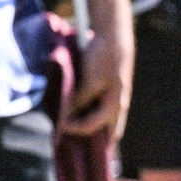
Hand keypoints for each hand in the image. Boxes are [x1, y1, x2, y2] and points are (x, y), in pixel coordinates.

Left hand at [63, 23, 131, 138]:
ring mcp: (117, 96)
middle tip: (76, 146)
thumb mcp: (91, 80)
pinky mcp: (112, 89)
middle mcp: (119, 104)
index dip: (76, 129)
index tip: (60, 125)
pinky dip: (91, 114)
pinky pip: (102, 109)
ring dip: (91, 126)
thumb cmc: (104, 57)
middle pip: (109, 132)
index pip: (94, 127)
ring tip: (74, 129)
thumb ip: (81, 100)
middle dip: (94, 141)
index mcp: (116, 104)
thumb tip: (69, 116)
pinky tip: (79, 111)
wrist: (114, 34)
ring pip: (106, 121)